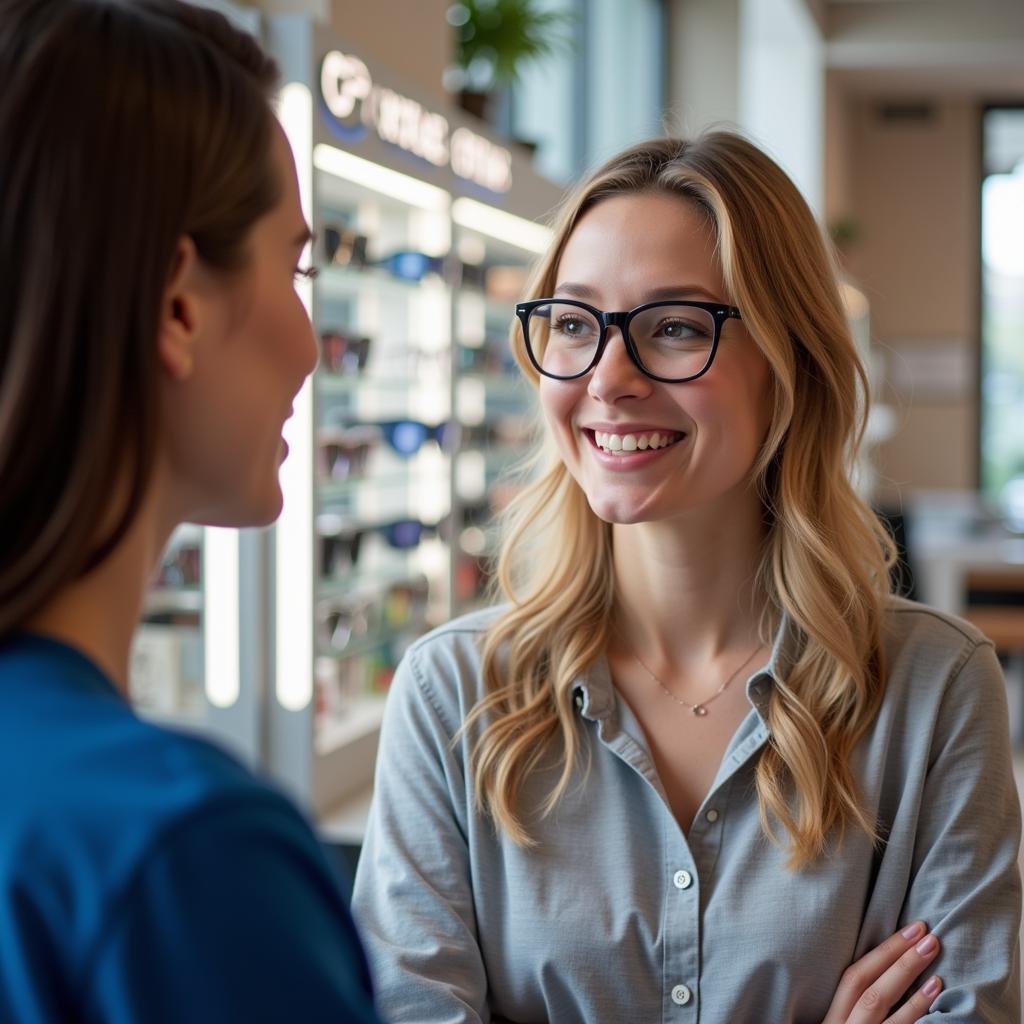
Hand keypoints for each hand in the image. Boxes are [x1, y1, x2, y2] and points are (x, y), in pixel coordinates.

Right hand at [821, 921, 942, 1023]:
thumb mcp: (843, 1023)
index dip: (881, 952)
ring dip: (907, 976)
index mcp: (832, 1016)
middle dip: (895, 956)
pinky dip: (916, 1008)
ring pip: (878, 1002)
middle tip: (924, 932)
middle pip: (866, 986)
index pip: (852, 977)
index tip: (910, 929)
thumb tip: (886, 969)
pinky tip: (933, 990)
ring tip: (931, 952)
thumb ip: (854, 1007)